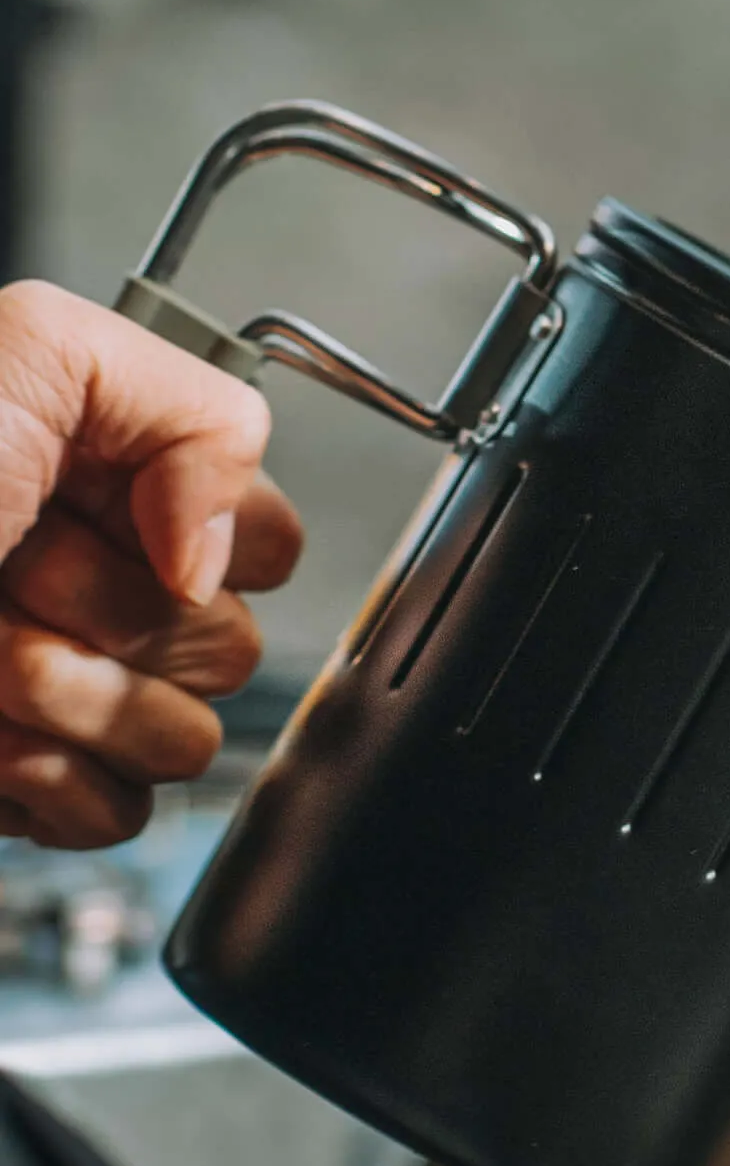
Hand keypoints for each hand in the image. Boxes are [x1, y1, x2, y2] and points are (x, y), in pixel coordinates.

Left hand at [0, 279, 301, 846]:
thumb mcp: (36, 349)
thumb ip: (196, 414)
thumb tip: (221, 556)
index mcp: (116, 485)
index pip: (268, 541)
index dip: (213, 536)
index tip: (105, 510)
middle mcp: (100, 588)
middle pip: (232, 646)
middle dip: (116, 614)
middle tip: (12, 567)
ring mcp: (69, 696)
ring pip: (185, 739)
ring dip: (73, 697)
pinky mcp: (30, 785)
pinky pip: (118, 816)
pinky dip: (46, 778)